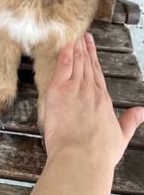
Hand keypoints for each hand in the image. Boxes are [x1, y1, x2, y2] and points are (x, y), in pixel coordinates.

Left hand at [44, 33, 143, 167]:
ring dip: (75, 48)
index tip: (91, 47)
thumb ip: (131, 120)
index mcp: (103, 100)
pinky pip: (63, 67)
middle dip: (84, 48)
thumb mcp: (121, 136)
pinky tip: (65, 45)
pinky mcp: (59, 90)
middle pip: (86, 64)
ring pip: (76, 62)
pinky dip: (65, 54)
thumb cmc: (98, 153)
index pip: (97, 73)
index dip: (93, 58)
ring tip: (74, 36)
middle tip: (82, 35)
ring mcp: (75, 88)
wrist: (81, 158)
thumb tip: (143, 111)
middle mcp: (90, 90)